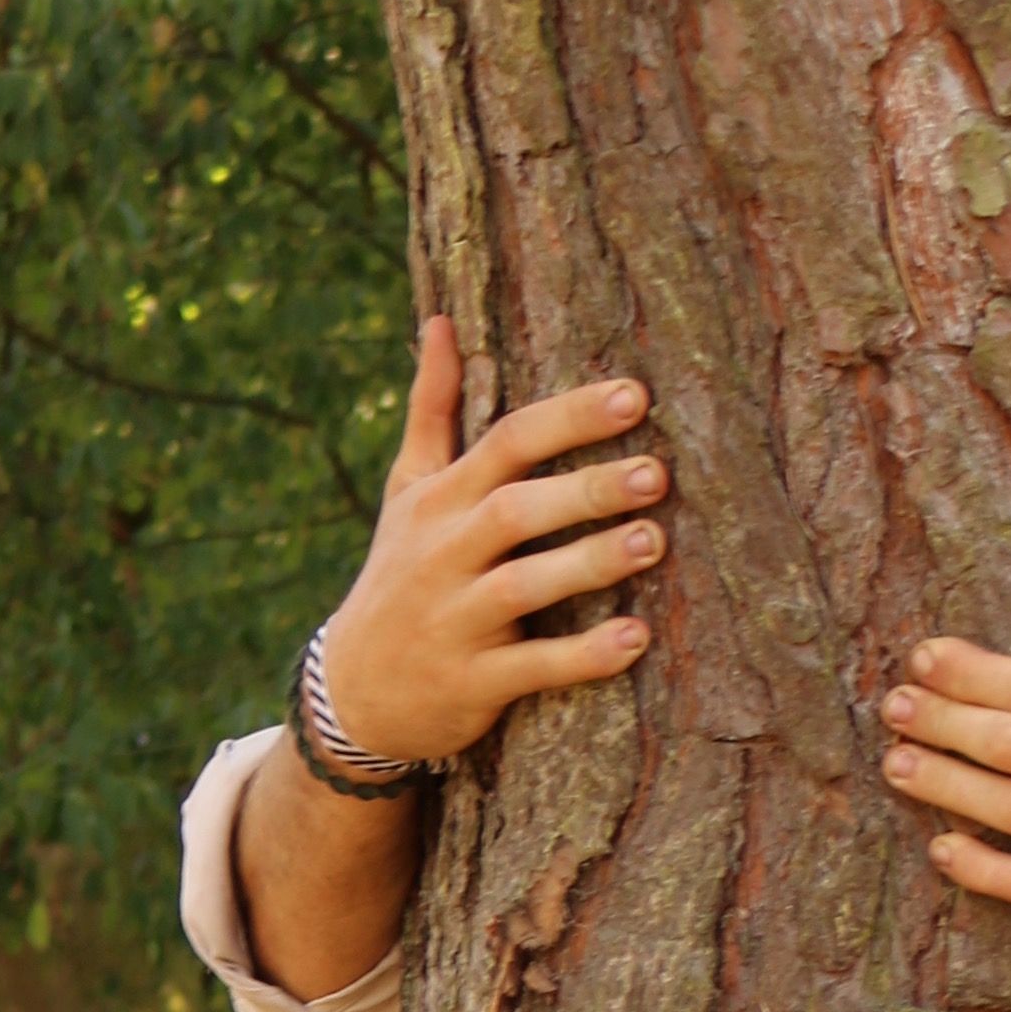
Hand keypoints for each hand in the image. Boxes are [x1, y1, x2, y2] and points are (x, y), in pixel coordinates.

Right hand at [312, 318, 673, 774]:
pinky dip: (583, 657)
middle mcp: (444, 553)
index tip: (634, 396)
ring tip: (654, 540)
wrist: (353, 689)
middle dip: (586, 489)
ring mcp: (456, 620)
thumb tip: (440, 321)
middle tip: (657, 473)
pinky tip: (636, 639)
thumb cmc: (399, 573)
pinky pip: (532, 668)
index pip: (507, 442)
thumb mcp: (407, 489)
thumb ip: (432, 408)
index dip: (569, 418)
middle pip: (516, 509)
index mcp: (440, 499)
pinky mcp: (472, 683)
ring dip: (589, 564)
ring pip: (524, 586)